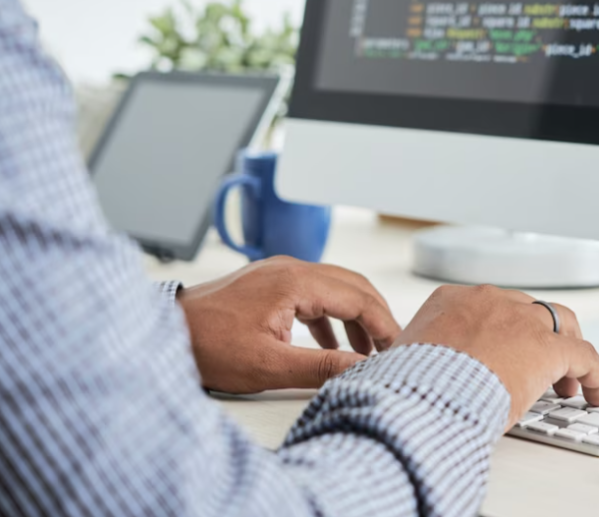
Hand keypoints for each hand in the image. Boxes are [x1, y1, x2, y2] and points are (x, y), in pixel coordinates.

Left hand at [178, 256, 400, 393]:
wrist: (161, 332)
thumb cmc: (206, 346)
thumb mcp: (268, 365)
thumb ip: (321, 366)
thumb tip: (362, 370)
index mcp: (295, 281)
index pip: (358, 298)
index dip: (384, 325)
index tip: (398, 349)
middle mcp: (290, 268)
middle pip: (352, 286)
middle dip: (377, 316)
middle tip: (394, 347)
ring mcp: (279, 273)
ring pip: (335, 287)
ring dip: (356, 316)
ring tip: (369, 349)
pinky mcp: (269, 284)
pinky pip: (314, 293)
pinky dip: (331, 316)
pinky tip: (333, 342)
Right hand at [394, 285, 598, 429]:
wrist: (421, 396)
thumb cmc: (406, 385)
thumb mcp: (402, 361)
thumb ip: (411, 359)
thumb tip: (388, 375)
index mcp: (452, 300)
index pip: (490, 307)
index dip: (505, 331)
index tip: (507, 353)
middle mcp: (490, 301)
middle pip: (530, 310)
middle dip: (540, 336)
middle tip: (545, 367)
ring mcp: (521, 320)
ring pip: (562, 323)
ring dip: (569, 351)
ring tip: (572, 382)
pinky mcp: (547, 348)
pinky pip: (585, 357)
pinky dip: (596, 375)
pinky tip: (597, 393)